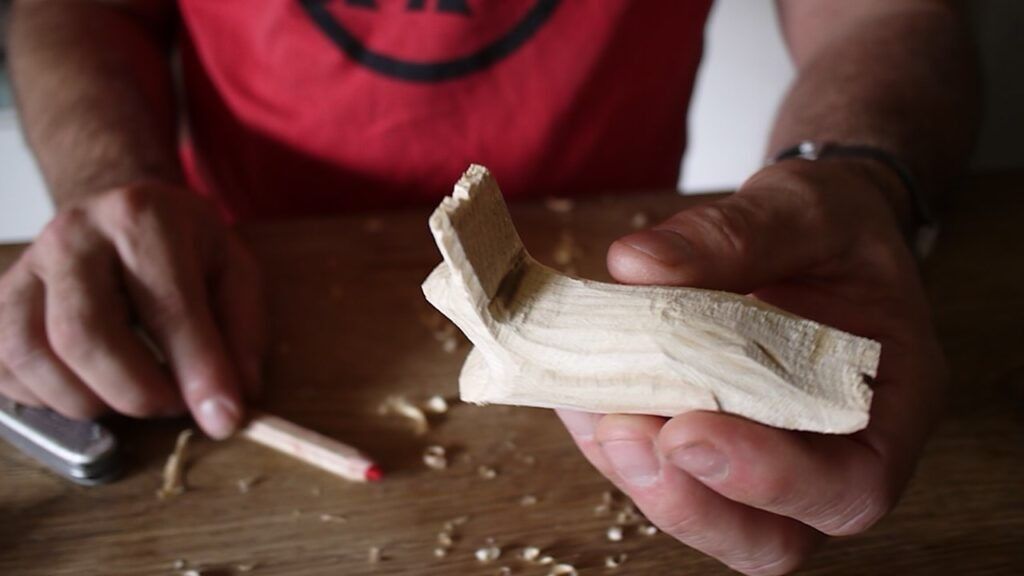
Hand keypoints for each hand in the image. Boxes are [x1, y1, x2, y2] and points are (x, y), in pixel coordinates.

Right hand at [0, 182, 264, 438]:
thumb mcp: (234, 272)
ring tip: (133, 397)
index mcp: (142, 218)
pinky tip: (90, 389)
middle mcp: (72, 236)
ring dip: (88, 401)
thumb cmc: (183, 249)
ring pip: (32, 355)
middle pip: (85, 335)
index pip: (167, 305)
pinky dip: (48, 399)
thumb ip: (240, 334)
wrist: (119, 216)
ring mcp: (25, 267)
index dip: (197, 371)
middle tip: (172, 406)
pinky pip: (5, 367)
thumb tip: (227, 408)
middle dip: (136, 393)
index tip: (222, 419)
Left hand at [557, 159, 947, 574]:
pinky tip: (578, 390)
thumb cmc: (832, 226)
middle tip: (622, 433)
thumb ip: (735, 234)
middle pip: (770, 539)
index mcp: (889, 405)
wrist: (811, 232)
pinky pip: (660, 468)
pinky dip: (611, 440)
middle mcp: (832, 453)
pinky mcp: (707, 444)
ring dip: (636, 473)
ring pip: (702, 513)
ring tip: (587, 401)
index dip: (769, 481)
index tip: (688, 431)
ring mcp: (766, 460)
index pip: (851, 488)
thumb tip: (637, 264)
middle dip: (688, 503)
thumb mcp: (804, 208)